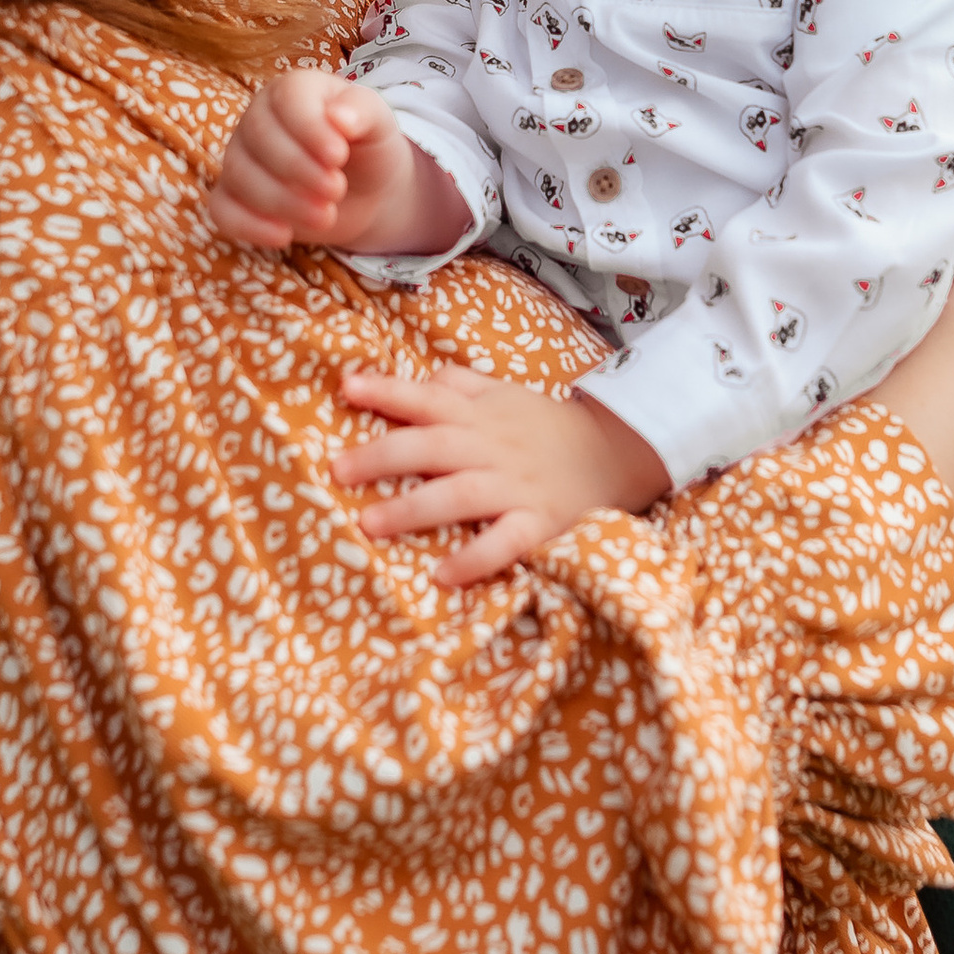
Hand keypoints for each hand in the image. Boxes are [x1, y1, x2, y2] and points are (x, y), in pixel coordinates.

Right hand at [210, 72, 447, 255]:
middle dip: (298, 170)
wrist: (365, 191)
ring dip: (282, 201)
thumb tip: (339, 117)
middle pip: (257, 137)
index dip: (309, 129)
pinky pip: (221, 210)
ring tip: (326, 216)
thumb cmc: (367, 148)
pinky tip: (284, 236)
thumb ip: (363, 112)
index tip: (339, 157)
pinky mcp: (235, 196)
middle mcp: (258, 118)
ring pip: (238, 175)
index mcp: (293, 91)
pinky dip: (248, 225)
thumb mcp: (379, 125)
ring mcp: (240, 157)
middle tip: (336, 191)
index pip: (286, 99)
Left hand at [333, 365, 669, 585]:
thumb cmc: (546, 428)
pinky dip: (475, 558)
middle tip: (337, 470)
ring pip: (459, 495)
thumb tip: (419, 378)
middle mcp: (491, 447)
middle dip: (382, 456)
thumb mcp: (505, 394)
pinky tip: (442, 574)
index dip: (387, 391)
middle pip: (432, 447)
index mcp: (479, 415)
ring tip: (369, 525)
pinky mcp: (538, 523)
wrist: (616, 454)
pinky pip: (504, 541)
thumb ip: (460, 385)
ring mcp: (515, 486)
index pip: (427, 397)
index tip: (347, 387)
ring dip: (413, 509)